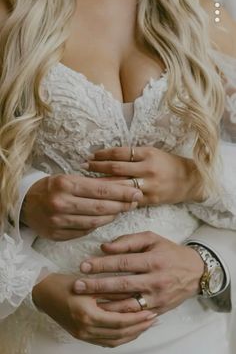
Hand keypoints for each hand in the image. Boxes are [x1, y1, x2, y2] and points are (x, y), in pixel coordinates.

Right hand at [22, 174, 142, 240]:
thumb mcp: (68, 178)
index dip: (122, 192)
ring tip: (122, 210)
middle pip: (100, 207)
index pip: (100, 190)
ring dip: (111, 217)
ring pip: (94, 222)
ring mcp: (58, 222)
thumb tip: (122, 185)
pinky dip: (97, 226)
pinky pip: (84, 232)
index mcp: (64, 184)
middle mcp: (60, 203)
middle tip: (135, 202)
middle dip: (121, 205)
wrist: (24, 203)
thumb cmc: (51, 187)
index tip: (137, 192)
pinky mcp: (57, 235)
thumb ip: (93, 183)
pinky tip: (105, 219)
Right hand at [32, 273, 155, 347]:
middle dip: (139, 327)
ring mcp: (83, 335)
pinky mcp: (81, 336)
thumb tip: (134, 296)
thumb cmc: (66, 283)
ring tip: (145, 326)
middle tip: (153, 320)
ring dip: (132, 334)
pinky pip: (105, 342)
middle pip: (119, 334)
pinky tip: (130, 331)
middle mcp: (85, 329)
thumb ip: (111, 291)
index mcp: (87, 315)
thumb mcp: (89, 284)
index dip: (137, 319)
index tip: (151, 312)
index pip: (120, 322)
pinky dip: (120, 338)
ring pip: (114, 341)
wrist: (43, 293)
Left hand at [73, 231, 203, 315]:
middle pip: (122, 285)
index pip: (123, 263)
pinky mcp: (158, 310)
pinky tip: (102, 313)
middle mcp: (156, 280)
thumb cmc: (169, 252)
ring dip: (104, 304)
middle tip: (77, 286)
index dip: (102, 265)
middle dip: (97, 286)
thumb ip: (128, 241)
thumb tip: (104, 247)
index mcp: (154, 260)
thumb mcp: (152, 239)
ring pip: (127, 305)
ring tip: (84, 302)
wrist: (195, 272)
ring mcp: (157, 298)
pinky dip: (118, 315)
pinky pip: (135, 315)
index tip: (83, 266)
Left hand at [81, 146, 203, 204]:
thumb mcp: (152, 153)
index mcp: (148, 154)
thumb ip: (133, 155)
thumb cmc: (167, 164)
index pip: (120, 153)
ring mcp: (148, 186)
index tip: (91, 155)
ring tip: (87, 183)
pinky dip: (115, 199)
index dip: (103, 154)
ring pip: (120, 186)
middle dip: (97, 168)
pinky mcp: (149, 200)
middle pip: (116, 169)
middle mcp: (147, 169)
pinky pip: (128, 200)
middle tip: (82, 167)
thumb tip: (107, 157)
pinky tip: (102, 199)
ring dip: (102, 185)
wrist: (189, 180)